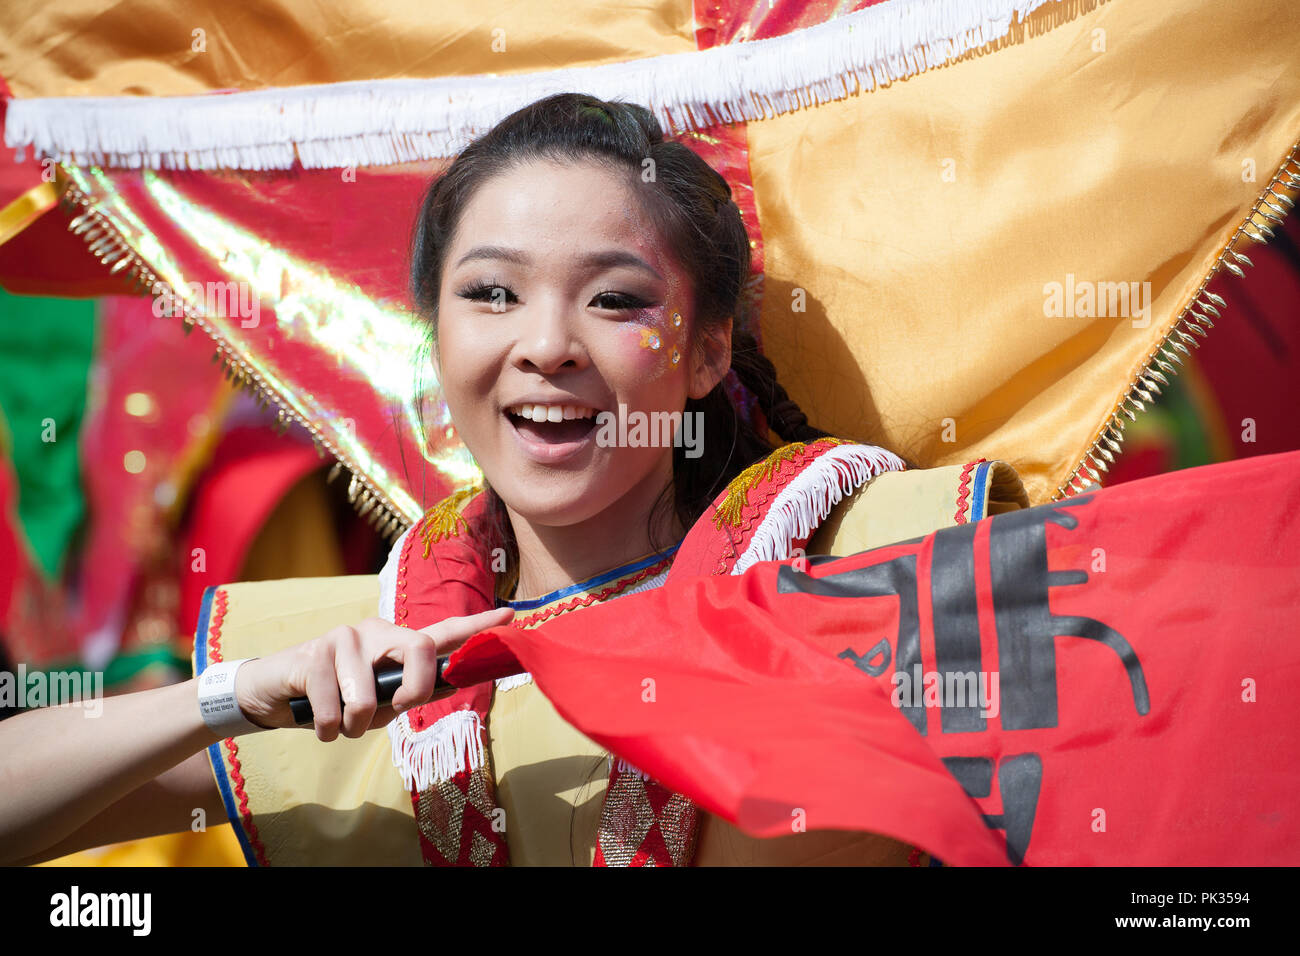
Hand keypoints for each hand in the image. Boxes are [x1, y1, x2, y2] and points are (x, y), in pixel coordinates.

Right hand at [233, 607, 515, 740]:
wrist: (273, 694)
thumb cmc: (334, 699)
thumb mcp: (378, 702)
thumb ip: (408, 695)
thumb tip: (444, 689)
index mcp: (397, 643)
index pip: (444, 632)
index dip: (479, 625)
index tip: (512, 615)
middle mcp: (376, 631)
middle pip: (421, 651)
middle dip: (413, 692)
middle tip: (393, 710)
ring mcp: (345, 637)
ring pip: (367, 697)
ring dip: (353, 726)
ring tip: (341, 722)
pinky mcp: (313, 652)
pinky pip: (331, 709)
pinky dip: (327, 728)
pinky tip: (318, 720)